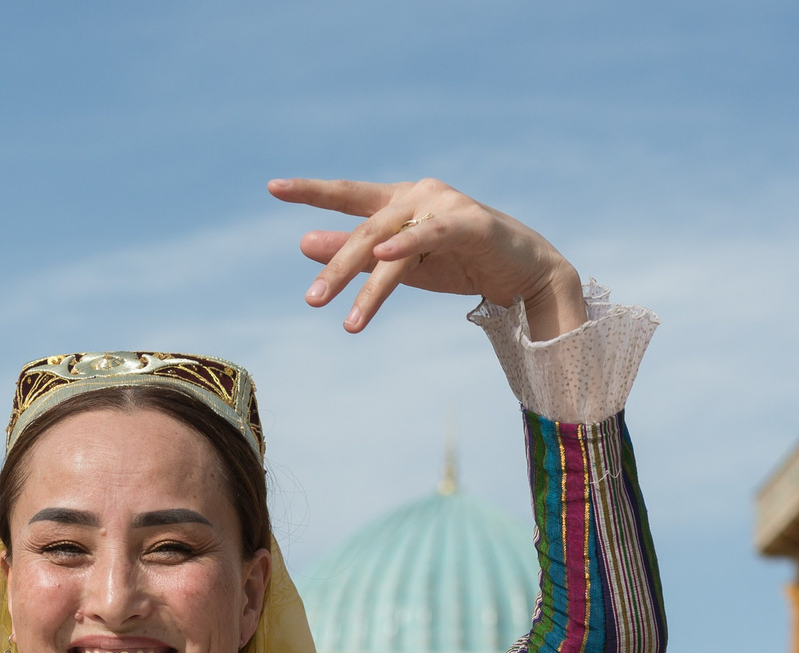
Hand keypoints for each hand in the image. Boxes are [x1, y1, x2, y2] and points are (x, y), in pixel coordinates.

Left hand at [271, 177, 585, 336]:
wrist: (525, 274)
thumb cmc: (461, 265)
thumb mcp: (401, 267)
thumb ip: (356, 256)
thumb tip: (302, 242)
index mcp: (399, 202)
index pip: (348, 195)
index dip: (312, 191)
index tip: (273, 188)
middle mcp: (418, 195)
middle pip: (365, 231)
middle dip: (338, 268)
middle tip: (312, 301)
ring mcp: (444, 205)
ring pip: (392, 243)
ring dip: (367, 283)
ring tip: (346, 319)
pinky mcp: (470, 222)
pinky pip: (431, 234)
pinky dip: (406, 245)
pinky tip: (383, 258)